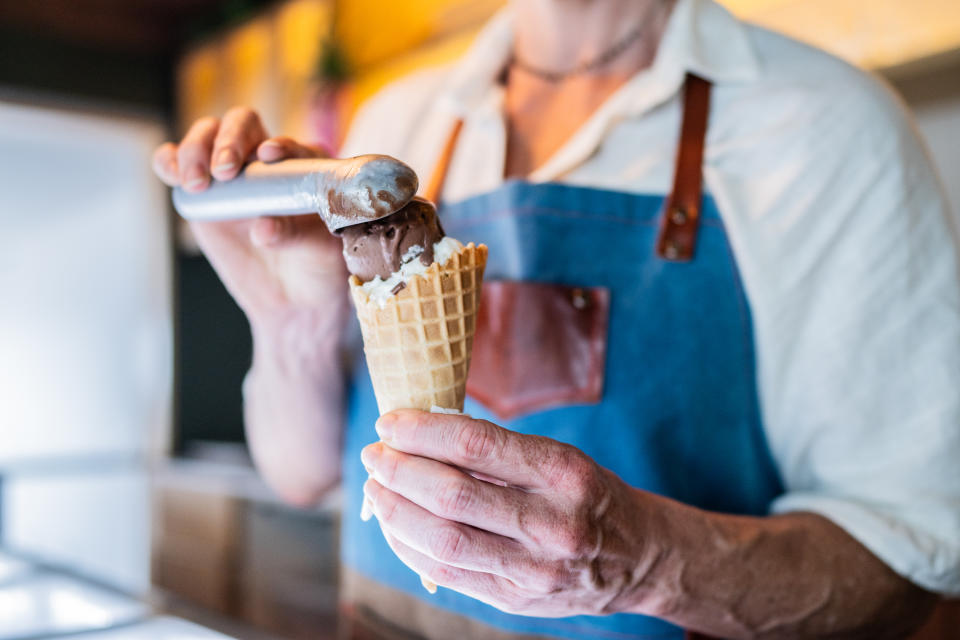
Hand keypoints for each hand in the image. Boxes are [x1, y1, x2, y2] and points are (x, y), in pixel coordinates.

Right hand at [151, 107, 346, 330]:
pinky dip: (169, 161)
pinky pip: (177, 163)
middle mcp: (266, 161)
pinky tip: (171, 174)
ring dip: (196, 150)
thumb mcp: (318, 251)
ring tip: (196, 184)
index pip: (289, 143)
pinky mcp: (204, 191)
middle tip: (223, 172)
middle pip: (242, 125)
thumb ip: (293, 234)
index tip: (268, 157)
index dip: (278, 144)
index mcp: (305, 167)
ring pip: (206, 136)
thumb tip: (262, 228)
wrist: (294, 298)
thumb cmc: (318, 268)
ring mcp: (232, 174)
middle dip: (229, 140)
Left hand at [360, 410, 651, 616]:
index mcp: (564, 472)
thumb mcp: (560, 458)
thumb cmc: (587, 494)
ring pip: (442, 539)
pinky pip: (446, 573)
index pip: (476, 444)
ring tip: (376, 487)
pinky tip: (395, 524)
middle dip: (399, 470)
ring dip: (394, 510)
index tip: (390, 421)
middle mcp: (552, 523)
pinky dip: (409, 546)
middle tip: (375, 454)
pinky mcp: (516, 600)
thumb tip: (419, 433)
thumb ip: (497, 451)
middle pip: (451, 494)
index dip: (422, 431)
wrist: (638, 557)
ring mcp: (534, 569)